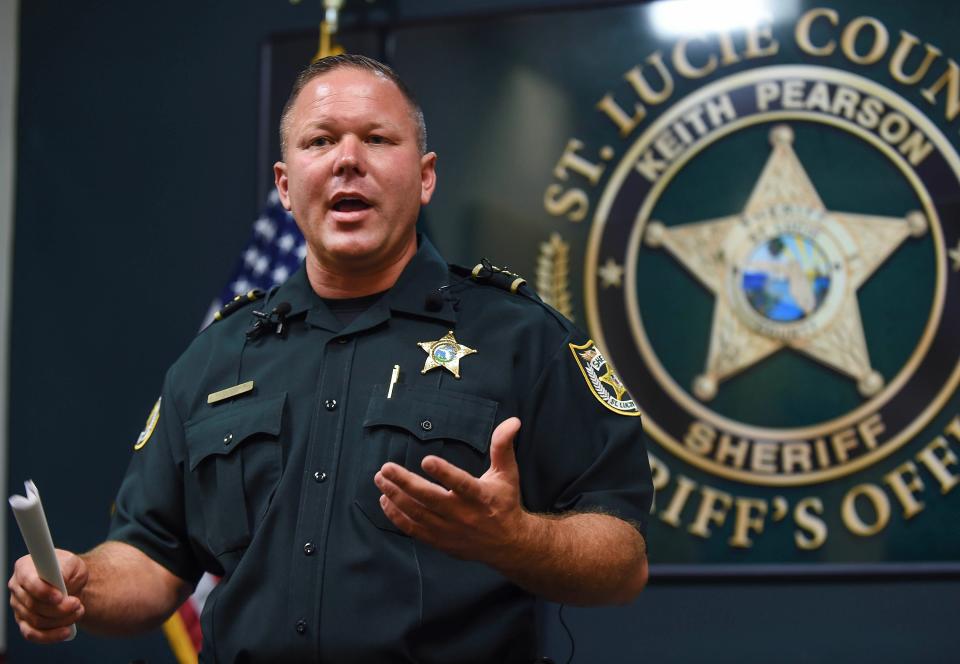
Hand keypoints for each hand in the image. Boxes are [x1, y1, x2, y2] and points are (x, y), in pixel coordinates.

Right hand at [8, 549, 87, 642]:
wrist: (71, 582)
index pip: (28, 581)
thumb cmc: (69, 569)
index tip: (61, 596)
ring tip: (79, 611)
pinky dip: (50, 636)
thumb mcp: (72, 562)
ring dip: (60, 620)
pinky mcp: (23, 622)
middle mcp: (16, 588)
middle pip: (33, 605)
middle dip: (58, 608)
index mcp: (24, 568)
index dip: (43, 591)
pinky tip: (66, 631)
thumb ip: (64, 569)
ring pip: (36, 621)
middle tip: (77, 604)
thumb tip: (60, 580)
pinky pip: (33, 635)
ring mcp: (18, 607)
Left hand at [375, 417, 530, 564]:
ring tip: (381, 479)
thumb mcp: (508, 473)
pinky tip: (385, 500)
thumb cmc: (505, 503)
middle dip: (405, 482)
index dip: (444, 472)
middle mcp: (463, 514)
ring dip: (396, 496)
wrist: (508, 544)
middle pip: (429, 498)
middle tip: (386, 468)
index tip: (426, 460)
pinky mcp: (440, 540)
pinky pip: (413, 529)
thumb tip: (512, 421)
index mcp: (480, 496)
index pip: (461, 483)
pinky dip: (397, 516)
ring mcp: (449, 529)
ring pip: (417, 513)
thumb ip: (503, 446)